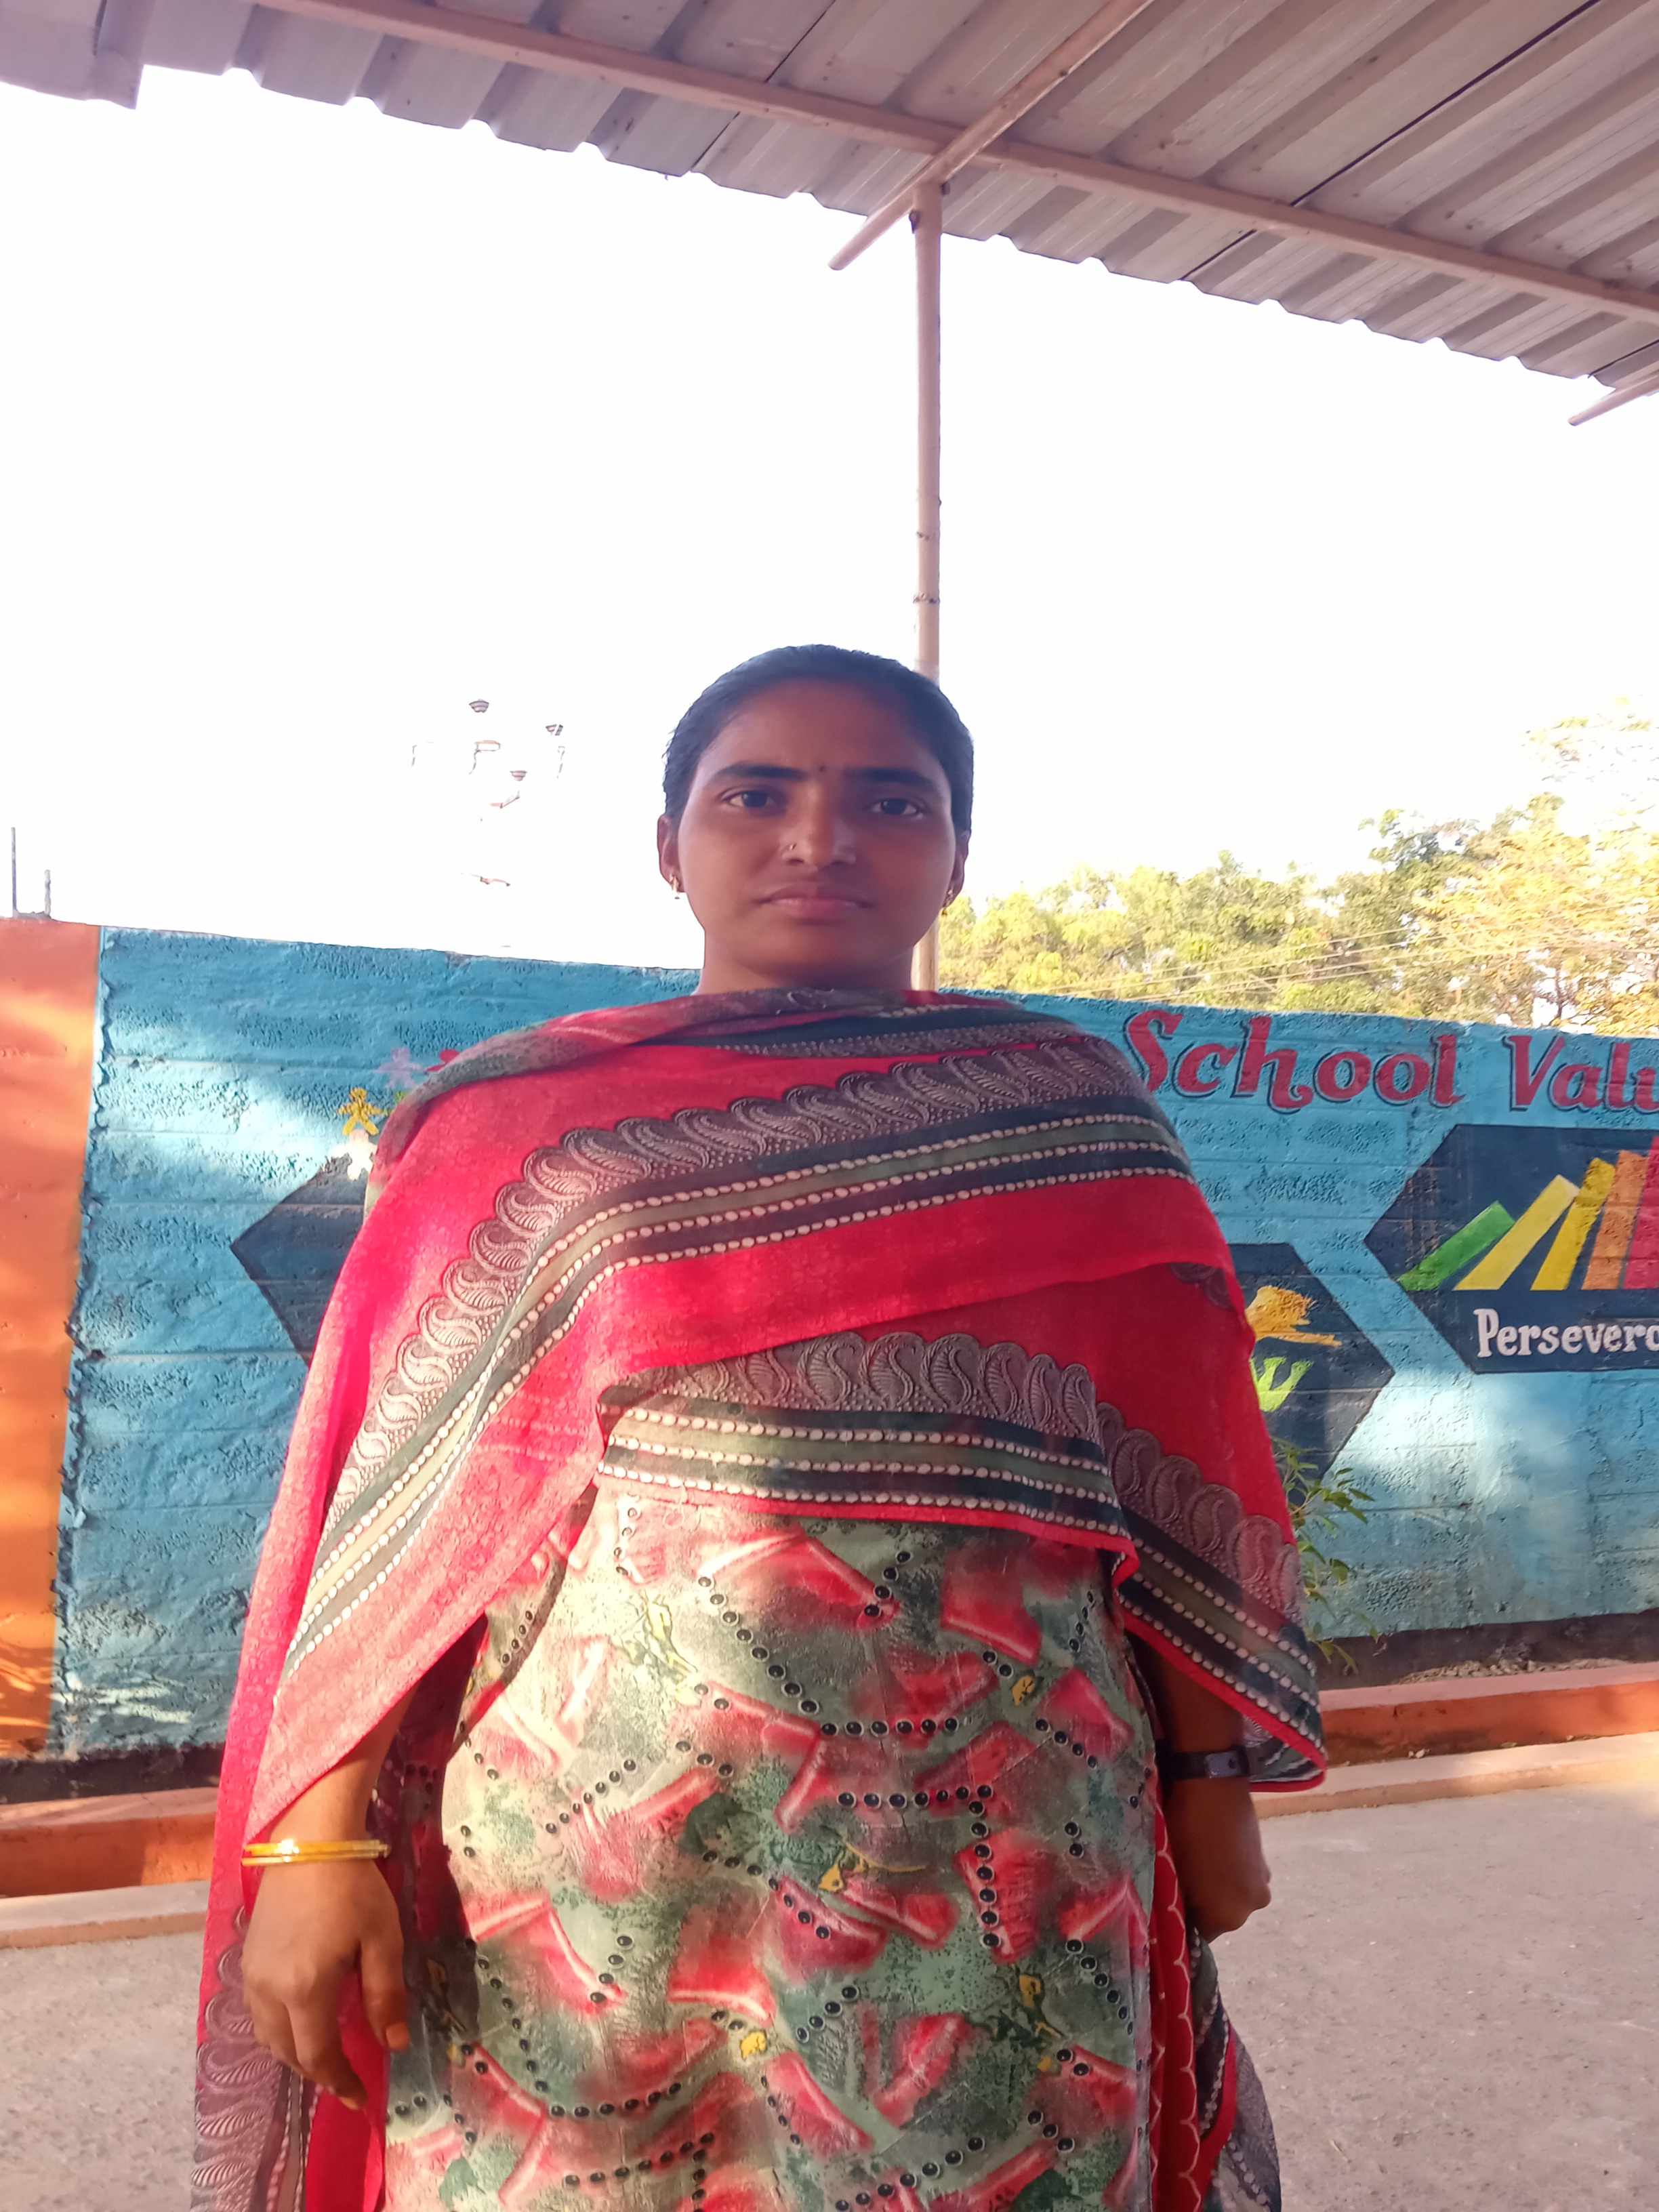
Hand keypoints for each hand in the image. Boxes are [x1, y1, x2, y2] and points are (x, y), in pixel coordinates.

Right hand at [242, 1859, 407, 2108]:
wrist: (310, 1841)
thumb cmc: (353, 1888)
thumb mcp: (382, 1940)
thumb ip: (386, 1995)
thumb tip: (395, 2045)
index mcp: (304, 1990)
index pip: (317, 2056)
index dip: (339, 2081)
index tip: (360, 2097)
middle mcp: (269, 1990)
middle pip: (287, 2052)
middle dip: (316, 2071)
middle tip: (345, 2078)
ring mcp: (253, 1974)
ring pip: (266, 2035)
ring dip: (293, 2053)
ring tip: (323, 2054)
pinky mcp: (247, 1958)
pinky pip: (257, 2012)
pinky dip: (277, 2029)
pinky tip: (299, 2019)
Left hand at [1162, 1778, 1271, 1940]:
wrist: (1214, 1786)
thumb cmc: (1186, 1831)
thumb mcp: (1176, 1873)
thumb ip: (1184, 1903)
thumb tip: (1183, 1913)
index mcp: (1227, 1917)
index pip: (1200, 1935)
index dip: (1185, 1921)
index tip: (1174, 1904)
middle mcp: (1251, 1907)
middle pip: (1221, 1917)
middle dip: (1204, 1905)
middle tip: (1185, 1881)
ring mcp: (1262, 1883)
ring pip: (1234, 1896)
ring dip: (1220, 1887)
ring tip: (1200, 1861)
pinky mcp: (1265, 1861)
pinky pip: (1243, 1877)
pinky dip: (1231, 1871)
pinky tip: (1215, 1850)